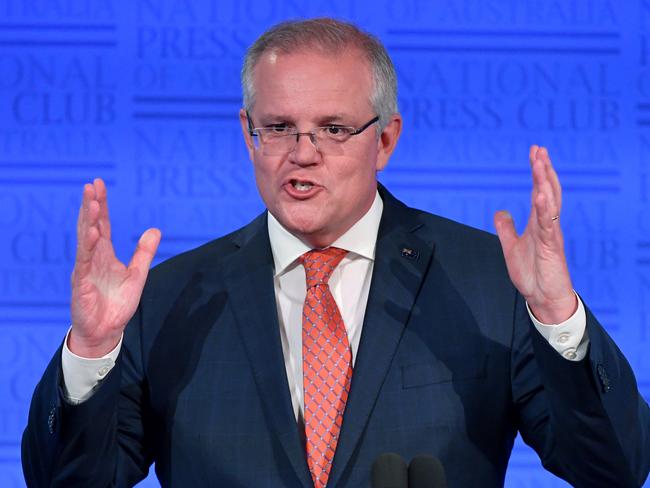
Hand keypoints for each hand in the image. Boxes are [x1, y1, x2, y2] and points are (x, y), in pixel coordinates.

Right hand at [69, 178, 160, 356]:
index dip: (102, 205)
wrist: (107, 331)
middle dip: (92, 205)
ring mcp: (85, 269)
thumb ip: (144, 253)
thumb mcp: (138, 274)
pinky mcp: (81, 283)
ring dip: (89, 220)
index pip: (103, 224)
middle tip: (92, 185)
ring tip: (92, 201)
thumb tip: (154, 230)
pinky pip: (84, 262)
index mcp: (104, 254)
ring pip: (85, 240)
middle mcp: (93, 258)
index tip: (99, 184)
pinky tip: (92, 233)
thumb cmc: (117, 303)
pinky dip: (88, 247)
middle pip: (91, 226)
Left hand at [494, 145, 576, 323]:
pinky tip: (541, 195)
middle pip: (548, 191)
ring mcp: (551, 234)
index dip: (537, 172)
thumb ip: (506, 229)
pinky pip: (548, 225)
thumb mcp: (511, 247)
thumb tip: (500, 212)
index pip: (539, 191)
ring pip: (550, 203)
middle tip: (539, 149)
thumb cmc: (532, 274)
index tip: (535, 152)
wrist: (543, 298)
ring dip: (545, 183)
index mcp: (538, 223)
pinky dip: (545, 209)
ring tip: (541, 164)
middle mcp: (547, 224)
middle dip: (543, 170)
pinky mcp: (552, 247)